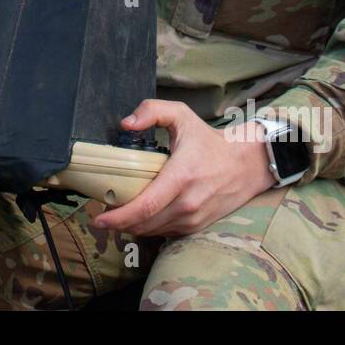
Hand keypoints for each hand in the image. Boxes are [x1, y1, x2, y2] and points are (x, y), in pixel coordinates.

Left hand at [93, 100, 275, 237]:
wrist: (246, 165)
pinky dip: (149, 228)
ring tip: (117, 215)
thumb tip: (126, 123)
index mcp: (182, 176)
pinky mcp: (197, 226)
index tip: (99, 217)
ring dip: (132, 227)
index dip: (119, 216)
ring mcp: (194, 217)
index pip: (146, 205)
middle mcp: (188, 202)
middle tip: (100, 215)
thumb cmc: (209, 141)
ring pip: (153, 231)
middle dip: (118, 223)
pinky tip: (139, 218)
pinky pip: (165, 233)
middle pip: (145, 223)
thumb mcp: (182, 115)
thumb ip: (152, 111)